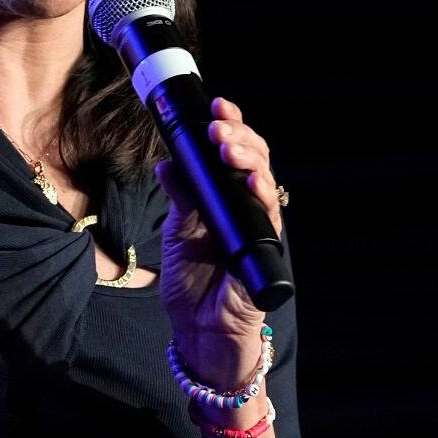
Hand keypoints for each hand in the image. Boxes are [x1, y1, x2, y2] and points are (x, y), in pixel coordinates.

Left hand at [154, 96, 285, 386]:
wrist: (198, 333)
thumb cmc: (193, 282)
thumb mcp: (177, 231)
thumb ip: (179, 197)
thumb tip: (167, 163)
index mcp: (225, 196)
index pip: (234, 152)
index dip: (230, 125)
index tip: (216, 105)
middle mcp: (246, 206)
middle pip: (255, 159)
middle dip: (239, 135)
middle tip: (219, 124)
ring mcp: (258, 227)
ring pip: (265, 182)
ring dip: (249, 158)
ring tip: (228, 145)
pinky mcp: (265, 252)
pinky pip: (269, 219)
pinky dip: (262, 197)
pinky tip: (252, 182)